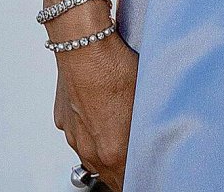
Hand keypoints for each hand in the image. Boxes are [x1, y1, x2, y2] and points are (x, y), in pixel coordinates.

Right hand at [53, 33, 138, 191]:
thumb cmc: (114, 66)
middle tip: (134, 154)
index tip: (145, 167)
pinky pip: (78, 134)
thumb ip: (148, 125)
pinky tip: (100, 111)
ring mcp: (73, 135)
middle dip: (122, 167)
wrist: (84, 45)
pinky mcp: (63, 120)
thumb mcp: (145, 96)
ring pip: (91, 155)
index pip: (126, 180)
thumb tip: (161, 132)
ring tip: (118, 131)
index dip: (138, 174)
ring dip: (104, 149)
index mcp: (112, 150)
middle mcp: (89, 149)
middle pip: (109, 173)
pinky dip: (89, 130)